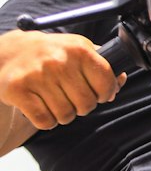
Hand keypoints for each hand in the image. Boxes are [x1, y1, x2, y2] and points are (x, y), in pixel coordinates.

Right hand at [0, 29, 126, 130]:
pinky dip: (46, 120)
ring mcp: (37, 75)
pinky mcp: (18, 89)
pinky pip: (44, 121)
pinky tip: (41, 106)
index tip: (99, 94)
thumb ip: (102, 64)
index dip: (106, 94)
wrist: (10, 52)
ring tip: (55, 100)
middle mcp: (59, 61)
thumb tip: (120, 81)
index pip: (106, 82)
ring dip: (63, 114)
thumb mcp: (77, 49)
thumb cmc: (50, 54)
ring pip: (65, 115)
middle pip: (86, 104)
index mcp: (78, 49)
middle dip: (82, 106)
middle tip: (72, 98)